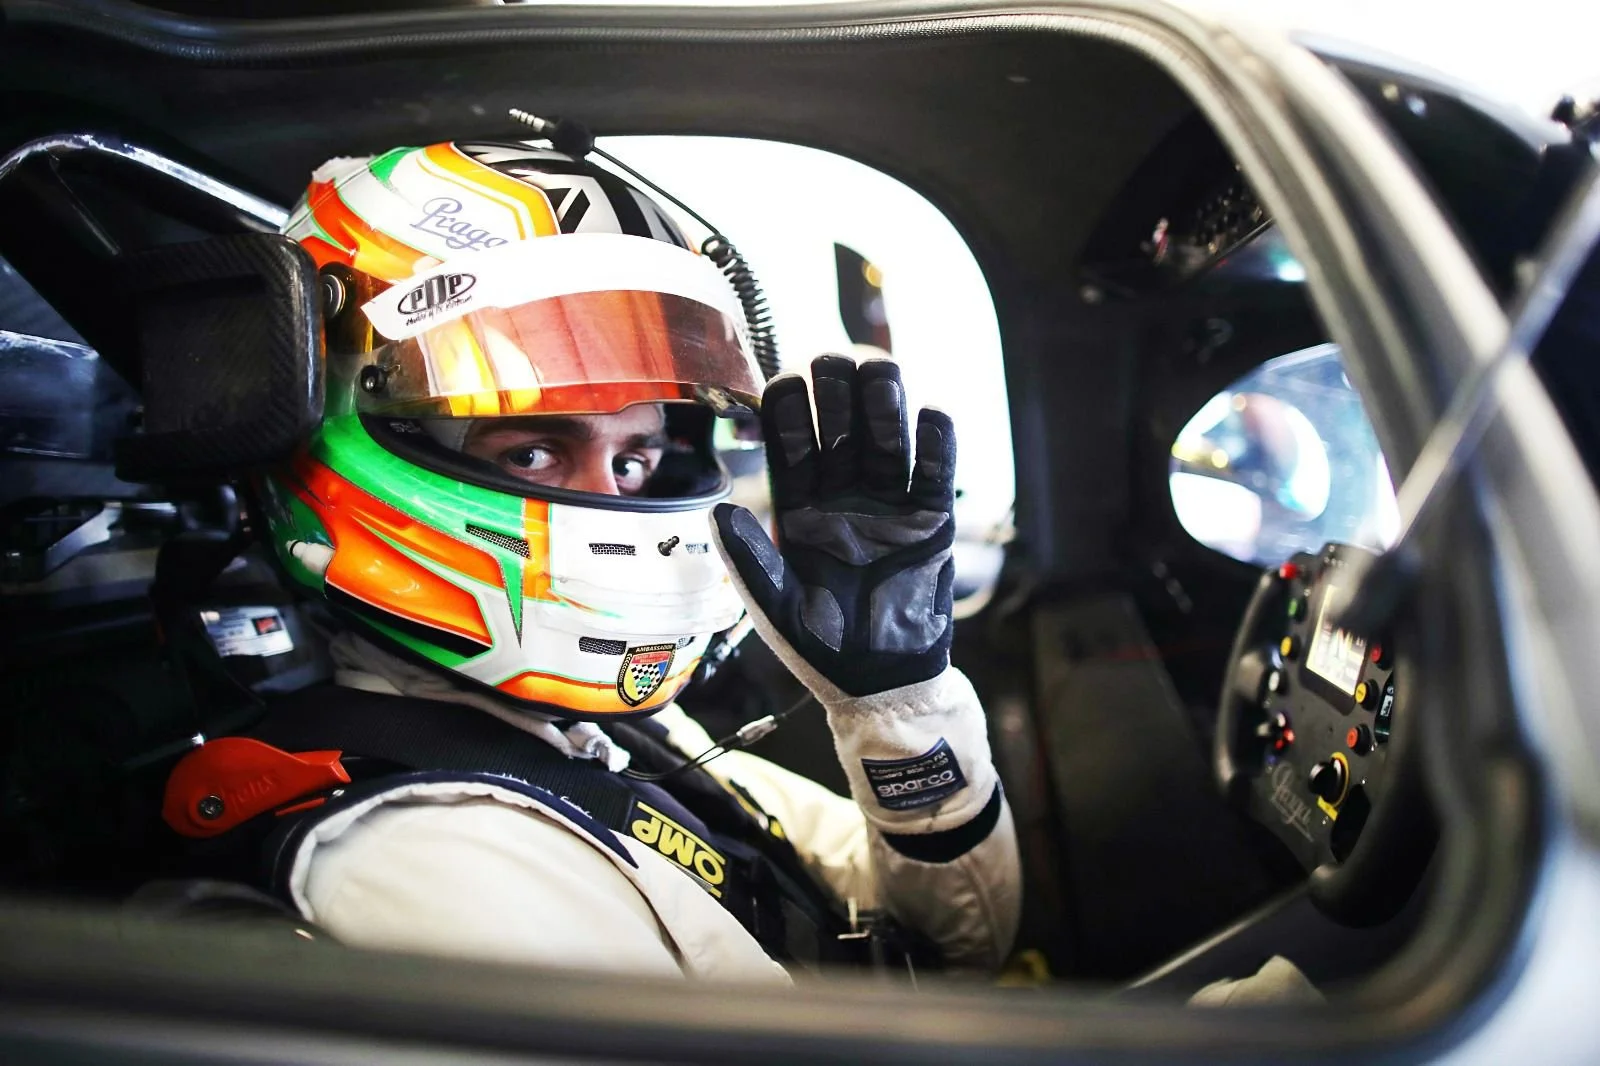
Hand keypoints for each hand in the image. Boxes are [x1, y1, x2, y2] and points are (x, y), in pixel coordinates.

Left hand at [712, 355, 956, 697]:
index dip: (786, 415)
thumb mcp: (776, 607)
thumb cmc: (820, 648)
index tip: (785, 383)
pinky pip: (935, 474)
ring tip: (884, 372)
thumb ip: (751, 560)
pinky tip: (932, 414)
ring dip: (886, 406)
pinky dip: (936, 445)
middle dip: (838, 396)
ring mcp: (888, 505)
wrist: (880, 683)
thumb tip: (717, 512)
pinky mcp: (929, 523)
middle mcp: (842, 498)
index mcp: (798, 510)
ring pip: (887, 441)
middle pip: (840, 431)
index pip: (789, 448)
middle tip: (836, 362)